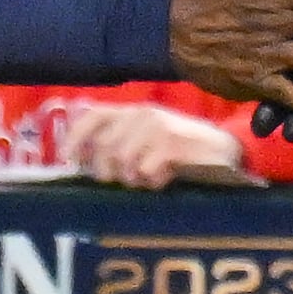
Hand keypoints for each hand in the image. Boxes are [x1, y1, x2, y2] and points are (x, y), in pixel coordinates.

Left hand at [61, 100, 244, 186]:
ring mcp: (157, 127)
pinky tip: (166, 178)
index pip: (92, 116)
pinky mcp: (171, 144)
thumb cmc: (181, 148)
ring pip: (124, 162)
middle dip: (111, 173)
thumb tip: (82, 162)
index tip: (68, 161)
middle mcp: (141, 114)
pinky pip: (146, 171)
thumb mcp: (148, 138)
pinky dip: (154, 182)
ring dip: (135, 179)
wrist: (225, 149)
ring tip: (152, 178)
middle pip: (105, 149)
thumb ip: (119, 142)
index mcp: (132, 111)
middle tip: (130, 180)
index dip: (75, 138)